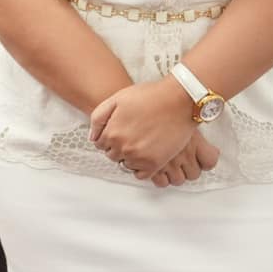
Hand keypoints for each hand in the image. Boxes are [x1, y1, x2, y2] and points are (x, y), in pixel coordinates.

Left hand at [89, 78, 214, 182]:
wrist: (179, 101)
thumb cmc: (150, 96)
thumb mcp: (117, 99)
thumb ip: (99, 118)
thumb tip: (93, 137)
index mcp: (112, 133)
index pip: (100, 144)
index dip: (108, 137)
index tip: (118, 132)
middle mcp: (124, 148)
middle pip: (112, 155)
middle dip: (118, 147)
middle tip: (131, 136)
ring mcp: (139, 157)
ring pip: (126, 165)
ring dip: (130, 157)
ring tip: (141, 143)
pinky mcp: (155, 163)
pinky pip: (141, 175)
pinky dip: (141, 167)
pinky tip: (146, 154)